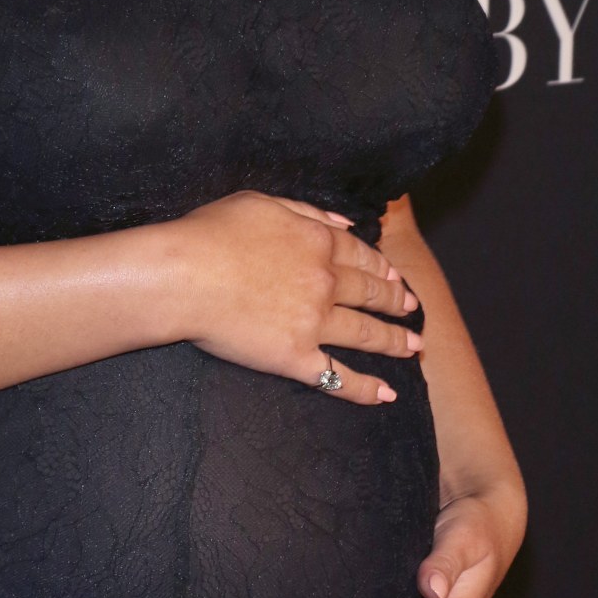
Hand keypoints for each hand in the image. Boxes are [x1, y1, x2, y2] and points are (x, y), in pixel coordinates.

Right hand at [174, 190, 423, 405]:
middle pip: (372, 293)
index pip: (361, 255)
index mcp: (317, 242)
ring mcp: (314, 322)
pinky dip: (365, 388)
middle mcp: (325, 281)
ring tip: (414, 346)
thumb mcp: (261, 203)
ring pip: (366, 334)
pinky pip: (338, 376)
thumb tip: (346, 222)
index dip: (382, 267)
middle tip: (413, 309)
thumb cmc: (210, 233)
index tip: (396, 276)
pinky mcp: (296, 357)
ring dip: (395, 341)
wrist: (183, 275)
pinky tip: (386, 394)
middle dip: (397, 302)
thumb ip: (307, 210)